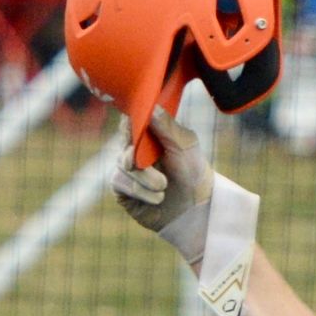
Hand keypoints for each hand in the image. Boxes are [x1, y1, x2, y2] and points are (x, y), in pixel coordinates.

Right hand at [111, 109, 259, 315]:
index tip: (139, 130)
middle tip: (155, 166)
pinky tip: (157, 197)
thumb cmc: (193, 171)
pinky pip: (121, 183)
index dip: (130, 124)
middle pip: (123, 144)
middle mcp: (133, 148)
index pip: (130, 120)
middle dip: (139, 157)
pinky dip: (141, 191)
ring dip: (145, 179)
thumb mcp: (186, 144)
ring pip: (122, 166)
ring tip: (164, 187)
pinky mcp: (122, 189)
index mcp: (148, 133)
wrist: (195, 208)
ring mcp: (125, 169)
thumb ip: (168, 126)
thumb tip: (151, 107)